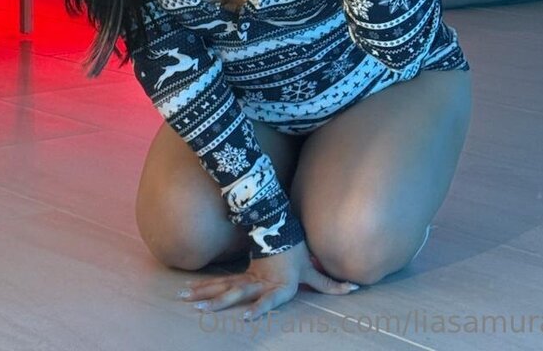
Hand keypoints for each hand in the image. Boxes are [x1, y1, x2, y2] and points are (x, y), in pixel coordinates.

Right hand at [177, 240, 358, 321]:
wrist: (278, 225)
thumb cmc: (296, 251)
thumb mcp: (312, 269)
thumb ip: (330, 284)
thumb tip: (355, 288)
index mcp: (277, 284)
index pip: (268, 298)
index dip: (259, 307)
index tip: (247, 317)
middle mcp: (258, 282)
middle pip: (235, 292)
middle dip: (217, 301)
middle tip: (200, 309)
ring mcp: (246, 277)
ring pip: (223, 286)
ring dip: (205, 293)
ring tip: (187, 300)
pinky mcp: (239, 274)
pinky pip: (220, 282)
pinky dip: (205, 287)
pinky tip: (189, 292)